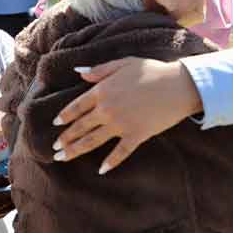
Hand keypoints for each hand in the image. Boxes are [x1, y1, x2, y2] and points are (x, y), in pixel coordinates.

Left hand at [52, 58, 202, 173]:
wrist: (177, 85)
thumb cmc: (152, 70)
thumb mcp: (124, 63)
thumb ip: (100, 69)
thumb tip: (79, 72)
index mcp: (103, 91)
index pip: (77, 106)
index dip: (65, 116)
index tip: (55, 125)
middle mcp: (107, 109)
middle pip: (81, 127)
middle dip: (66, 138)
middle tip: (55, 148)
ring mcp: (121, 124)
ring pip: (92, 141)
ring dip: (76, 151)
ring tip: (63, 158)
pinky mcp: (136, 135)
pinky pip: (120, 152)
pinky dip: (111, 162)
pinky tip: (101, 169)